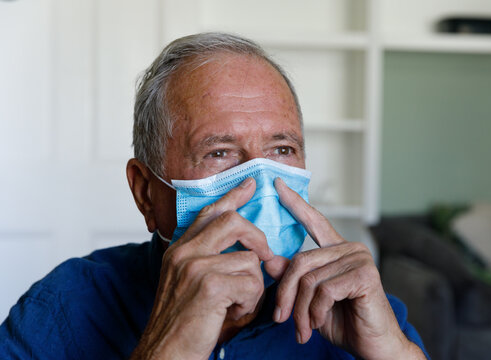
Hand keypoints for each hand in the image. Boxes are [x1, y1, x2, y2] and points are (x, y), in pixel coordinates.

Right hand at [131, 178, 272, 359]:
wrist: (164, 356)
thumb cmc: (185, 325)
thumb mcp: (194, 287)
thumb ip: (218, 263)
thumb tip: (258, 253)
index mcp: (179, 250)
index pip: (209, 213)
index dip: (233, 196)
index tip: (251, 183)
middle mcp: (184, 253)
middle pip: (233, 221)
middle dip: (258, 238)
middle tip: (268, 256)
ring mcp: (195, 267)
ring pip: (250, 260)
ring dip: (253, 288)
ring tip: (238, 306)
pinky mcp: (209, 285)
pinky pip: (252, 284)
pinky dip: (251, 304)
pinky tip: (234, 315)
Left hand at [265, 178, 425, 359]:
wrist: (373, 347)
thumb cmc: (343, 322)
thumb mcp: (309, 300)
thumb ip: (292, 278)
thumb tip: (269, 259)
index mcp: (336, 250)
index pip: (314, 220)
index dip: (295, 203)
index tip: (278, 184)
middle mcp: (349, 248)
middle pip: (300, 262)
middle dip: (286, 294)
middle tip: (282, 319)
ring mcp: (359, 259)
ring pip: (309, 279)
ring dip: (300, 310)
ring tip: (304, 329)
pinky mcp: (365, 275)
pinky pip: (324, 290)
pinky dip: (315, 311)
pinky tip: (318, 323)